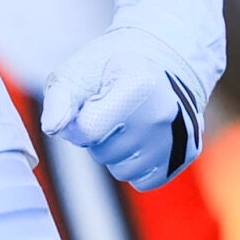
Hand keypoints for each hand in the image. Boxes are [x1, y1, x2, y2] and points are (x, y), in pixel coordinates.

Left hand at [40, 27, 206, 189]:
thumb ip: (60, 96)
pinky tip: (142, 138)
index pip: (87, 130)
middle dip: (98, 136)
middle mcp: (162, 114)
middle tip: (111, 108)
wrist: (163, 58)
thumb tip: (53, 127)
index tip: (89, 103)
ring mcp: (178, 136)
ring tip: (127, 122)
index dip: (78, 121)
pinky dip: (137, 165)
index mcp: (138, 86)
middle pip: (103, 153)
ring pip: (122, 170)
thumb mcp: (81, 69)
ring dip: (116, 152)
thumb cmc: (112, 66)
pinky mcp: (186, 154)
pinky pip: (143, 181)